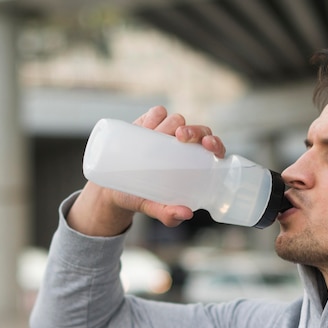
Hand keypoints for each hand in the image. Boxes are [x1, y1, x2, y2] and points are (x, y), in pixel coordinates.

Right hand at [68, 106, 226, 235]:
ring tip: (155, 137)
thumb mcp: (153, 208)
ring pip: (178, 120)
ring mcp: (167, 134)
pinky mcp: (149, 124)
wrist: (113, 187)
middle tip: (179, 137)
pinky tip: (148, 126)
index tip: (207, 145)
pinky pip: (158, 113)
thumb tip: (186, 214)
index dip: (215, 144)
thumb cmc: (140, 198)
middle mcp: (184, 148)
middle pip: (199, 131)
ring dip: (172, 124)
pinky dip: (156, 115)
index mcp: (194, 166)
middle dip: (194, 131)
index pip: (213, 151)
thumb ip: (168, 214)